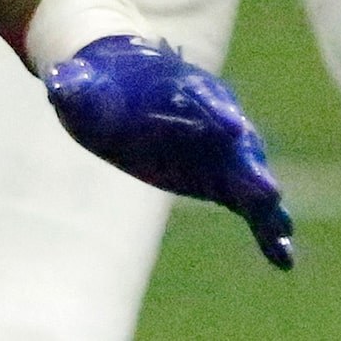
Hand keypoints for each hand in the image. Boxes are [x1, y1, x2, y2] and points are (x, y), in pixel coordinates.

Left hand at [45, 35, 294, 268]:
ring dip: (263, 200)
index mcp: (181, 85)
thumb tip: (57, 81)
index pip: (202, 96)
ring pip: (250, 175)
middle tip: (264, 189)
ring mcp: (222, 150)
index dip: (213, 111)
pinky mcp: (222, 180)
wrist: (115, 86)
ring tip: (280, 231)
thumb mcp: (82, 80)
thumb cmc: (99, 81)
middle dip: (249, 164)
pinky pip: (249, 206)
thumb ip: (76, 83)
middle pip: (236, 141)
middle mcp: (213, 116)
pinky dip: (267, 230)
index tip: (227, 125)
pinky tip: (283, 260)